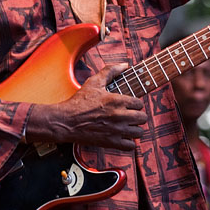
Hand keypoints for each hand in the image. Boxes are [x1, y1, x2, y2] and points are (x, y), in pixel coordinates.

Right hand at [26, 63, 146, 149]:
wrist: (67, 121)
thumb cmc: (79, 101)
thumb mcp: (93, 82)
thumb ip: (110, 71)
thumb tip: (125, 64)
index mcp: (117, 100)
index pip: (139, 103)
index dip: (135, 103)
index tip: (129, 105)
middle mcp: (119, 115)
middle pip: (143, 118)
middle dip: (137, 116)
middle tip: (129, 115)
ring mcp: (116, 130)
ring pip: (139, 132)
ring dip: (134, 129)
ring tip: (127, 126)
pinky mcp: (111, 142)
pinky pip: (131, 145)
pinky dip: (128, 142)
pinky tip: (122, 137)